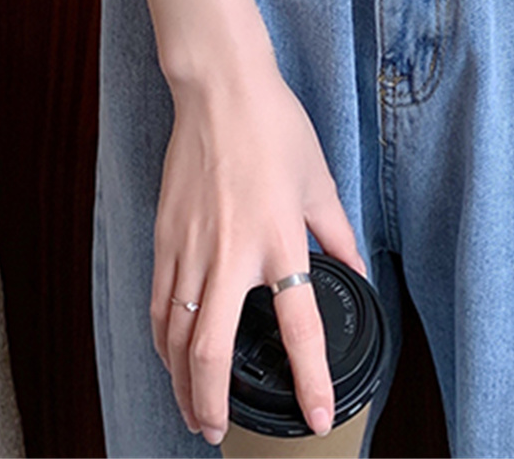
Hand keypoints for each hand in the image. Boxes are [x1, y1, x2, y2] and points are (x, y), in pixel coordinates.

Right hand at [150, 57, 367, 446]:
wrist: (220, 89)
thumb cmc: (273, 127)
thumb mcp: (319, 181)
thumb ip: (338, 234)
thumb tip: (355, 271)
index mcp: (278, 238)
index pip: (298, 327)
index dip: (309, 380)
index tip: (314, 416)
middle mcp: (231, 253)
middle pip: (211, 353)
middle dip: (212, 405)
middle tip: (218, 432)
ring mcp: (190, 247)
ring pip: (175, 338)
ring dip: (180, 384)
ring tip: (192, 410)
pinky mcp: (164, 236)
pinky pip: (158, 305)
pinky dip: (162, 341)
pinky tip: (170, 356)